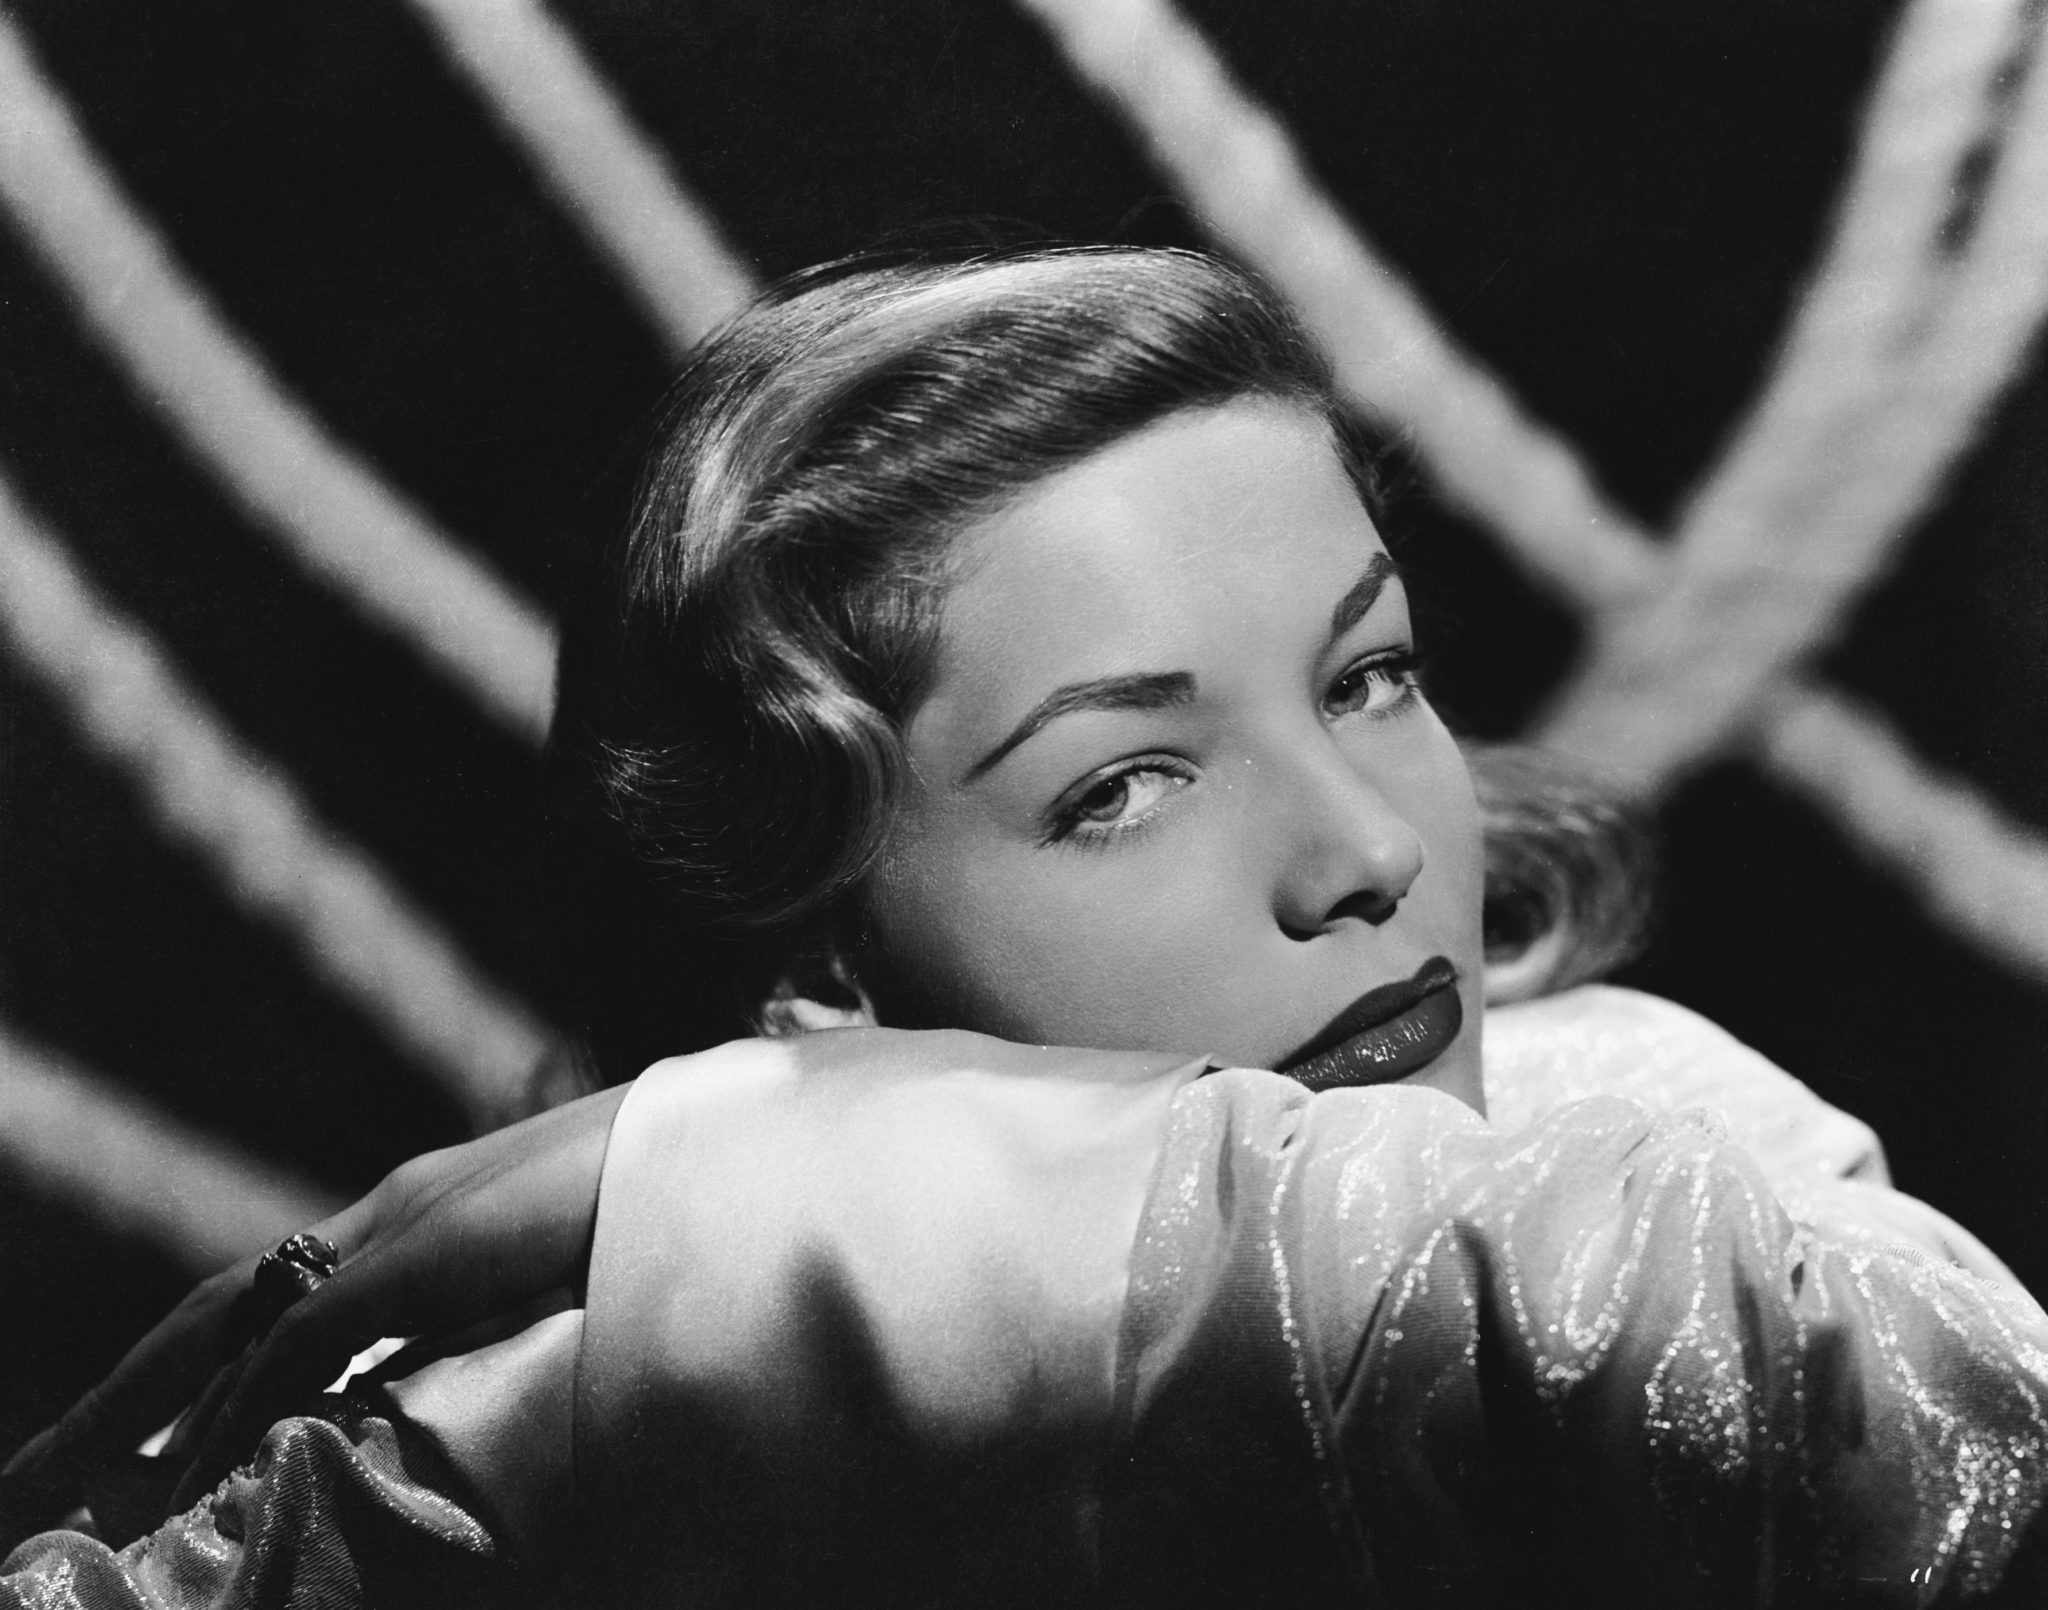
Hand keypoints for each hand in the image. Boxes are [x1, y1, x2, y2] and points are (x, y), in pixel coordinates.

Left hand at [5, 1080, 628, 1512]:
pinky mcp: (424, 1256)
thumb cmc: (670, 1194)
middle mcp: (393, 1206)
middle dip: (144, 1378)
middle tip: (73, 1455)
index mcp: (425, 1206)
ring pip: (241, 1315)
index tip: (168, 1418)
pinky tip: (201, 1452)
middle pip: (228, 1297)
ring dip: (161, 1393)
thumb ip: (519, 1297)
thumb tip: (491, 1356)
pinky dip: (242, 1397)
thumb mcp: (576, 1256)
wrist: (713, 1139)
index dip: (215, 1352)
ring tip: (95, 1465)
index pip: (286, 1283)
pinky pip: (304, 1339)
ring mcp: (403, 1225)